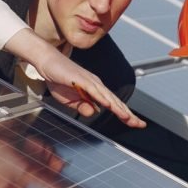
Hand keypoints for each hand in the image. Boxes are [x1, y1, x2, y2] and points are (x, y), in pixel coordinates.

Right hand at [5, 29, 144, 127]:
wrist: (47, 63)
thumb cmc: (58, 79)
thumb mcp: (70, 100)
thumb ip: (82, 107)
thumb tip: (93, 112)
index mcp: (95, 90)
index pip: (113, 104)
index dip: (125, 114)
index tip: (135, 123)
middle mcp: (96, 85)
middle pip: (115, 101)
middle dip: (128, 114)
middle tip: (139, 124)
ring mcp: (90, 81)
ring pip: (107, 97)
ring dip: (118, 108)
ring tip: (128, 118)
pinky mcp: (81, 79)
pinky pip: (94, 90)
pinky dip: (102, 98)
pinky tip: (108, 105)